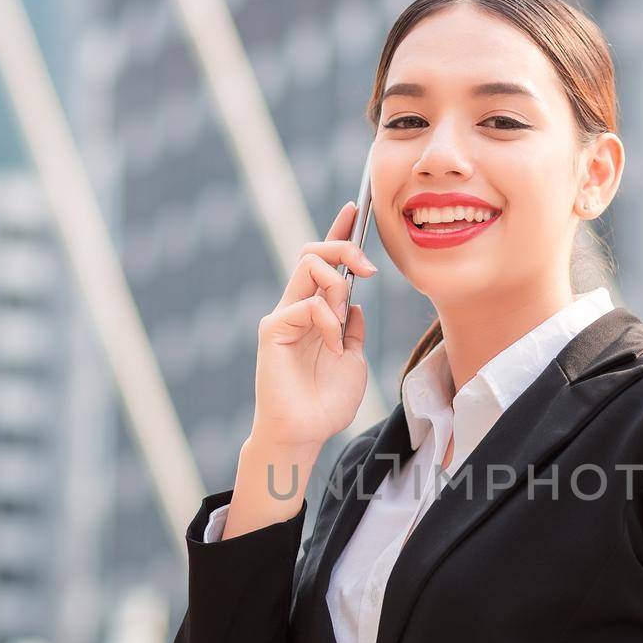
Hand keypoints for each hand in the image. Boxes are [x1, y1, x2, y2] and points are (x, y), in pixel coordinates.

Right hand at [250, 203, 376, 451]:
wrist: (306, 433)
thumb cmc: (327, 403)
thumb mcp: (354, 359)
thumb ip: (352, 329)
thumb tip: (354, 303)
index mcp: (316, 312)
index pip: (325, 262)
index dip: (338, 233)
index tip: (355, 208)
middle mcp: (297, 307)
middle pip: (313, 252)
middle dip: (344, 246)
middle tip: (369, 268)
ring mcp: (283, 316)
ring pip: (308, 265)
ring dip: (337, 283)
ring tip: (343, 320)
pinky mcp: (273, 329)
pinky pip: (306, 304)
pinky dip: (328, 323)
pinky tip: (332, 349)